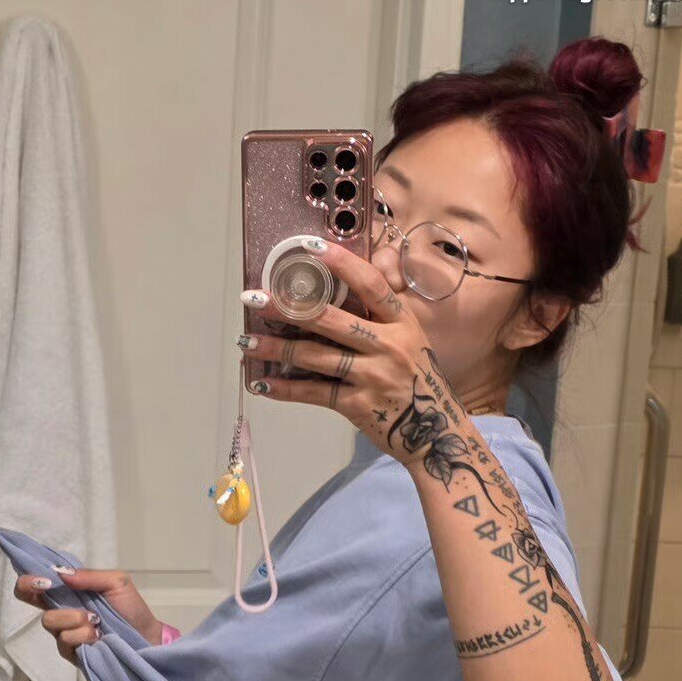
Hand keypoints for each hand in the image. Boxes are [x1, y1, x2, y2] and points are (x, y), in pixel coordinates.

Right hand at [13, 569, 161, 663]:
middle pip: (30, 600)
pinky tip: (97, 636)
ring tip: (95, 622)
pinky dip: (81, 636)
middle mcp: (61, 611)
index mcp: (67, 592)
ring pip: (49, 622)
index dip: (27, 579)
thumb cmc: (131, 609)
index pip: (35, 584)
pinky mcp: (70, 652)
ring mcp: (64, 632)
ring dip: (74, 620)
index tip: (41, 580)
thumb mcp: (116, 583)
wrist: (146, 638)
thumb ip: (89, 576)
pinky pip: (63, 642)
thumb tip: (61, 573)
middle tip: (66, 598)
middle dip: (44, 594)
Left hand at [239, 241, 472, 480]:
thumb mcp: (412, 341)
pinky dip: (285, 388)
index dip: (342, 263)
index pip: (371, 285)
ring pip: (316, 356)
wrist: (436, 433)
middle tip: (254, 299)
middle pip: (331, 320)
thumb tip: (349, 282)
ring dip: (276, 349)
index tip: (311, 247)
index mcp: (402, 322)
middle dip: (288, 308)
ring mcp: (373, 376)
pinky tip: (261, 383)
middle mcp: (388, 345)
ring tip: (246, 341)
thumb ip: (383, 315)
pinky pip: (315, 393)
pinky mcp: (359, 405)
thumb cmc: (417, 381)